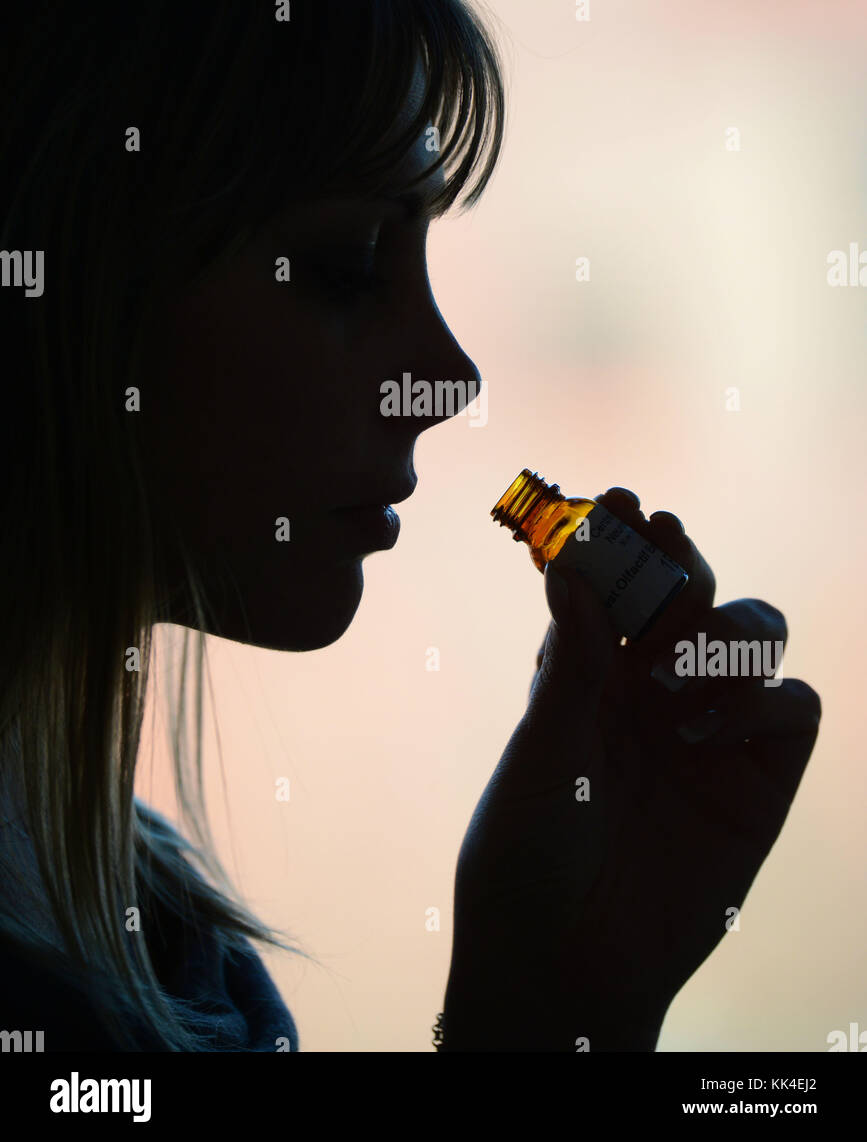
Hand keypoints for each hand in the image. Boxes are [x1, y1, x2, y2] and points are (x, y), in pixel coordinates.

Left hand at [443, 488, 820, 1049]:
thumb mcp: (542, 751)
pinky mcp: (761, 781)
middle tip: (660, 537)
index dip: (625, 540)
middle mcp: (657, 691)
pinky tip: (701, 730)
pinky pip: (795, 706)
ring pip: (757, 631)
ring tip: (669, 671)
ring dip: (723, 629)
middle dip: (681, 559)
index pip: (623, 585)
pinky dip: (761, 698)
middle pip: (696, 592)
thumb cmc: (528, 854)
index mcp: (593, 673)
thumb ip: (571, 664)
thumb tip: (572, 568)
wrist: (565, 964)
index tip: (620, 498)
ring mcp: (714, 731)